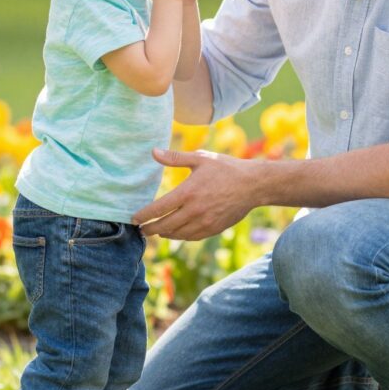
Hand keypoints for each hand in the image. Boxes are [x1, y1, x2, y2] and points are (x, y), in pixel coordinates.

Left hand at [133, 148, 260, 239]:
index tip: (134, 219)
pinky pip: (192, 237)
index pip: (158, 209)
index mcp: (188, 192)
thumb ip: (175, 158)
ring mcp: (205, 222)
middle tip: (141, 230)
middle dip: (150, 229)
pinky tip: (176, 232)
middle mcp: (194, 211)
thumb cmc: (226, 168)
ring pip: (178, 234)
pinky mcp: (213, 229)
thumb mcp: (201, 158)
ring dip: (164, 234)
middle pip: (165, 226)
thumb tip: (153, 152)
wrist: (253, 185)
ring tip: (157, 231)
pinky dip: (180, 236)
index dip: (143, 216)